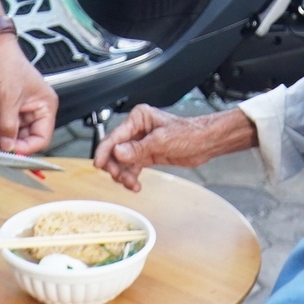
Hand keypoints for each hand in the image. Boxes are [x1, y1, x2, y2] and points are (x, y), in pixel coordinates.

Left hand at [0, 34, 56, 153]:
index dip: (28, 148)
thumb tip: (8, 147)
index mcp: (44, 106)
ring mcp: (18, 111)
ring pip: (15, 138)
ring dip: (4, 146)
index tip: (12, 154)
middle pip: (28, 140)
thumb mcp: (8, 98)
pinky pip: (3, 131)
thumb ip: (8, 125)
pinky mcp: (4, 111)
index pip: (42, 137)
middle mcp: (34, 110)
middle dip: (14, 149)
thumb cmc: (5, 64)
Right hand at [92, 104, 255, 191]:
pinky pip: (131, 167)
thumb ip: (138, 148)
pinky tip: (135, 185)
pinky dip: (131, 177)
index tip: (98, 164)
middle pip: (114, 150)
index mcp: (139, 118)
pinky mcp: (146, 154)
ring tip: (131, 184)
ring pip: (122, 162)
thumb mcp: (162, 141)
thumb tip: (118, 152)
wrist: (205, 143)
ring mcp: (140, 143)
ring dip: (123, 174)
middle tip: (121, 178)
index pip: (114, 136)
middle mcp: (137, 129)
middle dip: (115, 166)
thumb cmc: (189, 134)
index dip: (105, 151)